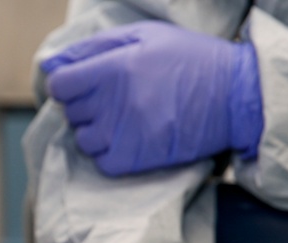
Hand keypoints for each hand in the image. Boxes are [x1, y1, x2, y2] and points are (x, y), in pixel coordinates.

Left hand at [41, 21, 262, 175]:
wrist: (235, 96)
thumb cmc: (189, 59)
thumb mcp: (145, 35)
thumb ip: (94, 47)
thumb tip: (52, 63)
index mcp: (114, 67)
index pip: (59, 86)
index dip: (67, 84)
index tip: (82, 84)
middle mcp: (114, 102)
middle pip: (71, 112)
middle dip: (86, 104)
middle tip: (115, 97)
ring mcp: (123, 134)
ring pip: (83, 139)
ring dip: (96, 130)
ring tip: (124, 119)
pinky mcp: (135, 159)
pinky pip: (101, 162)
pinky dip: (110, 153)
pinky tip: (130, 138)